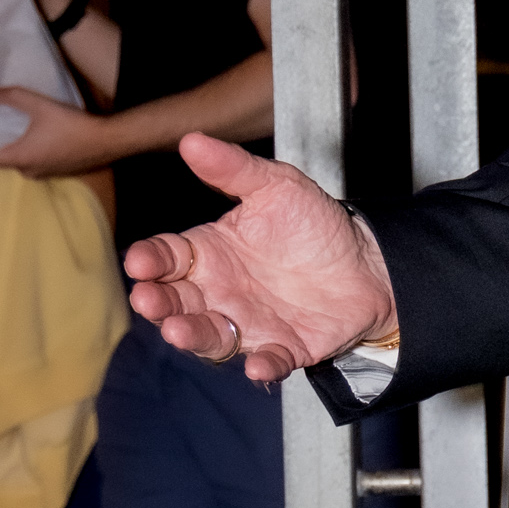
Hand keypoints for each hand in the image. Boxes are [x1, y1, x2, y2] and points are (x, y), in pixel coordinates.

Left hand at [0, 86, 106, 175]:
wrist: (106, 141)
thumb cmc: (71, 125)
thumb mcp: (41, 106)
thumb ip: (14, 97)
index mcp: (19, 157)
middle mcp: (28, 171)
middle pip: (3, 162)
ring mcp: (44, 174)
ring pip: (21, 163)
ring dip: (17, 150)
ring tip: (18, 129)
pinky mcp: (58, 172)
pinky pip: (37, 164)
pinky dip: (33, 153)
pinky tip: (41, 137)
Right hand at [123, 134, 398, 386]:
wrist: (368, 261)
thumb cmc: (314, 224)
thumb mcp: (276, 186)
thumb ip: (233, 169)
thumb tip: (192, 140)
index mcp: (210, 252)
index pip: (167, 257)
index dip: (150, 260)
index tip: (140, 261)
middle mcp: (220, 292)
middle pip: (177, 301)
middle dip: (159, 303)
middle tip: (148, 300)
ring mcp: (248, 323)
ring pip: (210, 336)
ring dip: (193, 336)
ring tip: (178, 331)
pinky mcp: (284, 347)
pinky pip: (269, 361)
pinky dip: (263, 366)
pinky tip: (258, 367)